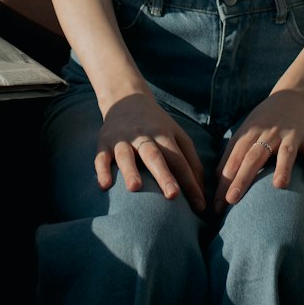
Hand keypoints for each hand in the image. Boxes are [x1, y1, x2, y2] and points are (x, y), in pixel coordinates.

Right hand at [96, 91, 206, 212]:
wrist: (126, 99)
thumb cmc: (157, 126)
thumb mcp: (177, 136)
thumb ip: (191, 161)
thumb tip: (202, 191)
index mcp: (165, 135)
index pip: (180, 161)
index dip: (190, 182)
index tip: (200, 206)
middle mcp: (144, 136)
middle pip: (155, 156)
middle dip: (164, 175)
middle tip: (173, 195)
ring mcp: (123, 139)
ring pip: (126, 155)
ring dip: (130, 171)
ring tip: (135, 188)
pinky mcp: (104, 143)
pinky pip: (101, 158)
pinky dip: (102, 170)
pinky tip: (104, 186)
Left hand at [214, 89, 303, 212]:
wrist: (296, 94)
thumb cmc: (266, 120)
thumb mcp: (247, 130)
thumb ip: (234, 152)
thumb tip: (219, 179)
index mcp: (251, 132)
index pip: (235, 158)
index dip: (225, 180)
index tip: (218, 204)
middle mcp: (270, 133)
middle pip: (254, 157)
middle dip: (242, 178)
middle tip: (232, 200)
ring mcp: (291, 135)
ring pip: (286, 152)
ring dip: (283, 168)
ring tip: (279, 185)